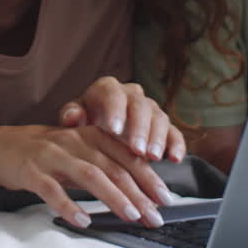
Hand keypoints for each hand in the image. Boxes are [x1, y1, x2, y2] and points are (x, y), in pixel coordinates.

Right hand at [0, 124, 173, 229]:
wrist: (2, 147)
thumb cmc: (47, 153)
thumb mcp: (79, 151)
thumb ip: (105, 164)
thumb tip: (139, 190)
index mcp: (90, 135)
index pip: (126, 155)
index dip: (148, 176)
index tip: (165, 198)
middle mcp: (75, 141)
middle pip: (113, 166)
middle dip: (138, 192)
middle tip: (154, 215)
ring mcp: (53, 155)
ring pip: (90, 175)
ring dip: (113, 196)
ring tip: (131, 215)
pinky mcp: (32, 171)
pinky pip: (52, 190)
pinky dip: (69, 206)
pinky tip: (83, 220)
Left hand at [57, 76, 185, 162]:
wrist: (98, 133)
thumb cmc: (84, 123)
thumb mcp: (73, 118)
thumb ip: (70, 115)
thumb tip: (72, 117)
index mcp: (108, 89)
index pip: (113, 93)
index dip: (115, 110)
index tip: (114, 130)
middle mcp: (132, 95)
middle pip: (140, 106)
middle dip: (139, 128)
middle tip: (136, 149)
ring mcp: (150, 110)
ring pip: (159, 118)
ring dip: (157, 138)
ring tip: (152, 157)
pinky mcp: (164, 127)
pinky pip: (174, 133)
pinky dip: (176, 145)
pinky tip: (175, 158)